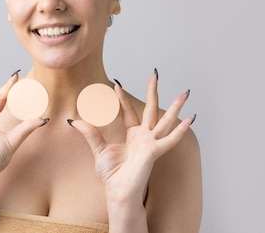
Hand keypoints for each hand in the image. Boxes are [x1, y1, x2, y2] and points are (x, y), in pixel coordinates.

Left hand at [69, 71, 193, 202]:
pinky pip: (170, 140)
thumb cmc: (111, 175)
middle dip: (153, 91)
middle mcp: (144, 137)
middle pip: (151, 109)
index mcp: (133, 135)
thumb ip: (90, 134)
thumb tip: (74, 120)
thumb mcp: (98, 150)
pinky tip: (190, 119)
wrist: (118, 192)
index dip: (122, 98)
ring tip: (185, 92)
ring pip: (165, 120)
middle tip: (155, 74)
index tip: (116, 84)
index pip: (129, 111)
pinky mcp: (154, 152)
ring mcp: (151, 143)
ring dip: (175, 107)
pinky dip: (180, 130)